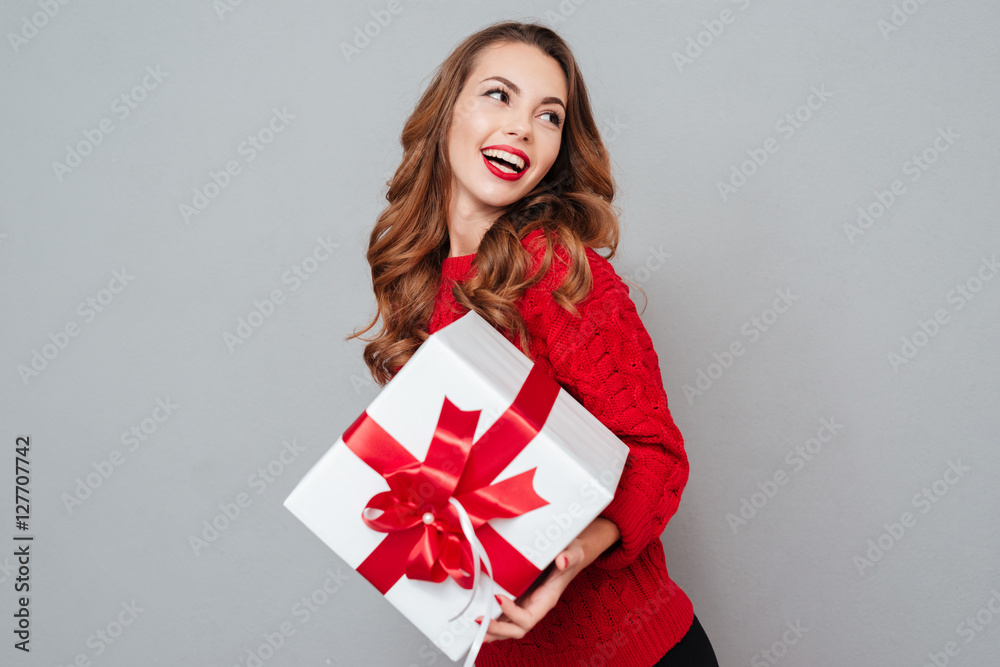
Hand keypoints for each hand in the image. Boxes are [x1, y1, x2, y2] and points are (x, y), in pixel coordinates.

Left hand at [476, 517, 619, 641]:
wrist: (568, 552)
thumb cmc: (570, 554)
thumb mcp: (572, 552)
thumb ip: (569, 557)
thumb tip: (562, 560)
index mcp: (547, 599)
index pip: (529, 618)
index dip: (513, 614)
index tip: (498, 597)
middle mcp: (535, 606)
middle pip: (517, 629)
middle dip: (498, 630)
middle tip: (479, 621)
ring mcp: (526, 603)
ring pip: (509, 626)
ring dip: (492, 630)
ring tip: (474, 627)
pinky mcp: (519, 597)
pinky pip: (505, 615)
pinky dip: (492, 620)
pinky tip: (479, 619)